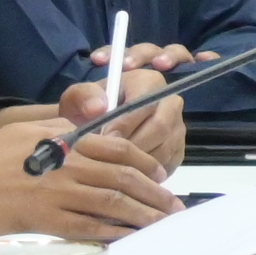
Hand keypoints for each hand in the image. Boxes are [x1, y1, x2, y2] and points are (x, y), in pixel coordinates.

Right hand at [0, 122, 181, 242]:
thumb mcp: (25, 131)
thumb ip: (61, 128)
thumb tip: (89, 127)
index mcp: (65, 141)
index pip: (118, 147)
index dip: (145, 161)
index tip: (160, 175)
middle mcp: (67, 165)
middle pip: (123, 176)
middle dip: (153, 192)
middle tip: (173, 205)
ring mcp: (57, 194)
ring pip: (112, 202)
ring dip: (141, 214)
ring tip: (161, 223)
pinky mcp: (44, 220)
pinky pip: (87, 227)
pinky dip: (112, 232)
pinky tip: (127, 237)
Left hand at [61, 66, 187, 171]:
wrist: (95, 128)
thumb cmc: (87, 110)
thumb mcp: (77, 98)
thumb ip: (84, 97)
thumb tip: (98, 108)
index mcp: (149, 82)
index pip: (146, 102)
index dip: (124, 123)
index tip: (102, 138)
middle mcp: (171, 102)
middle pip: (160, 127)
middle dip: (131, 145)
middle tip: (106, 157)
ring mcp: (177, 128)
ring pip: (164, 148)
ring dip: (137, 160)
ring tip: (112, 164)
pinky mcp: (178, 150)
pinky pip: (167, 165)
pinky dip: (145, 172)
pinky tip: (124, 170)